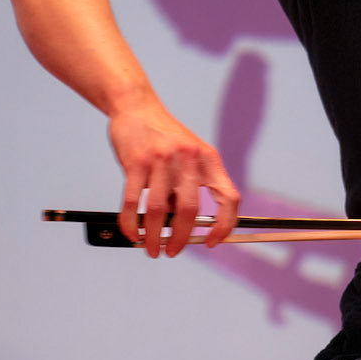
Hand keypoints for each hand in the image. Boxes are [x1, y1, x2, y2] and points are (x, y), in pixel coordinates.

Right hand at [109, 98, 239, 256]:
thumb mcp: (190, 155)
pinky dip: (131, 223)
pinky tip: (133, 233)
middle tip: (173, 251)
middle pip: (190, 209)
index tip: (213, 241)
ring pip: (160, 210)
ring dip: (154, 236)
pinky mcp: (135, 162)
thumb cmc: (165, 137)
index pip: (228, 197)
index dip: (225, 224)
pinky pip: (133, 202)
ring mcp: (161, 159)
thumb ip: (189, 186)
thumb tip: (183, 226)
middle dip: (181, 238)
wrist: (137, 108)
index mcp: (209, 159)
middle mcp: (188, 158)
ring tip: (151, 248)